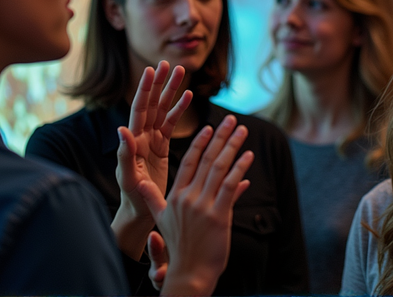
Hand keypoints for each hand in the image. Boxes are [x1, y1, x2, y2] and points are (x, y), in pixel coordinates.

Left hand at [111, 61, 191, 259]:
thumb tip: (121, 129)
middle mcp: (141, 136)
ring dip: (171, 92)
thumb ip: (124, 154)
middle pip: (152, 104)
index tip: (151, 70)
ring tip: (181, 73)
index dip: (145, 90)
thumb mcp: (128, 178)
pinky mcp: (161, 147)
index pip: (139, 110)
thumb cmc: (132, 198)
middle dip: (160, 84)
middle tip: (169, 64)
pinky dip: (179, 110)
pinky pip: (171, 124)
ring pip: (162, 110)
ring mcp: (151, 140)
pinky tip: (187, 96)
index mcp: (133, 141)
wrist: (141, 212)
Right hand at [142, 115, 253, 295]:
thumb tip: (144, 184)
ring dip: (233, 146)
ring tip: (243, 131)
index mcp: (175, 196)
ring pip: (219, 168)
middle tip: (233, 120)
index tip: (210, 127)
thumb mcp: (161, 220)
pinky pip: (231, 186)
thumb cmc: (178, 248)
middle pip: (207, 159)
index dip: (200, 142)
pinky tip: (248, 156)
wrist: (188, 273)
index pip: (189, 161)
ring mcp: (202, 206)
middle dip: (221, 137)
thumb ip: (154, 199)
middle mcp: (187, 197)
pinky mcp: (218, 216)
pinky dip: (240, 169)